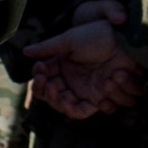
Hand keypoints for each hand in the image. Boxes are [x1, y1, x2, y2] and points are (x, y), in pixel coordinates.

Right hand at [25, 0, 144, 118]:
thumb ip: (47, 47)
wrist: (122, 41)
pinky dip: (76, 108)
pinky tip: (71, 98)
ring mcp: (84, 91)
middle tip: (48, 84)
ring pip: (66, 107)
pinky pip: (83, 111)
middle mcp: (71, 82)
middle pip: (52, 99)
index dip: (38, 82)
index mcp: (62, 68)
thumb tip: (25, 51)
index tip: (39, 73)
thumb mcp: (69, 39)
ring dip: (59, 100)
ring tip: (58, 89)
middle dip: (47, 93)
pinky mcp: (98, 98)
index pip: (43, 83)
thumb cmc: (97, 36)